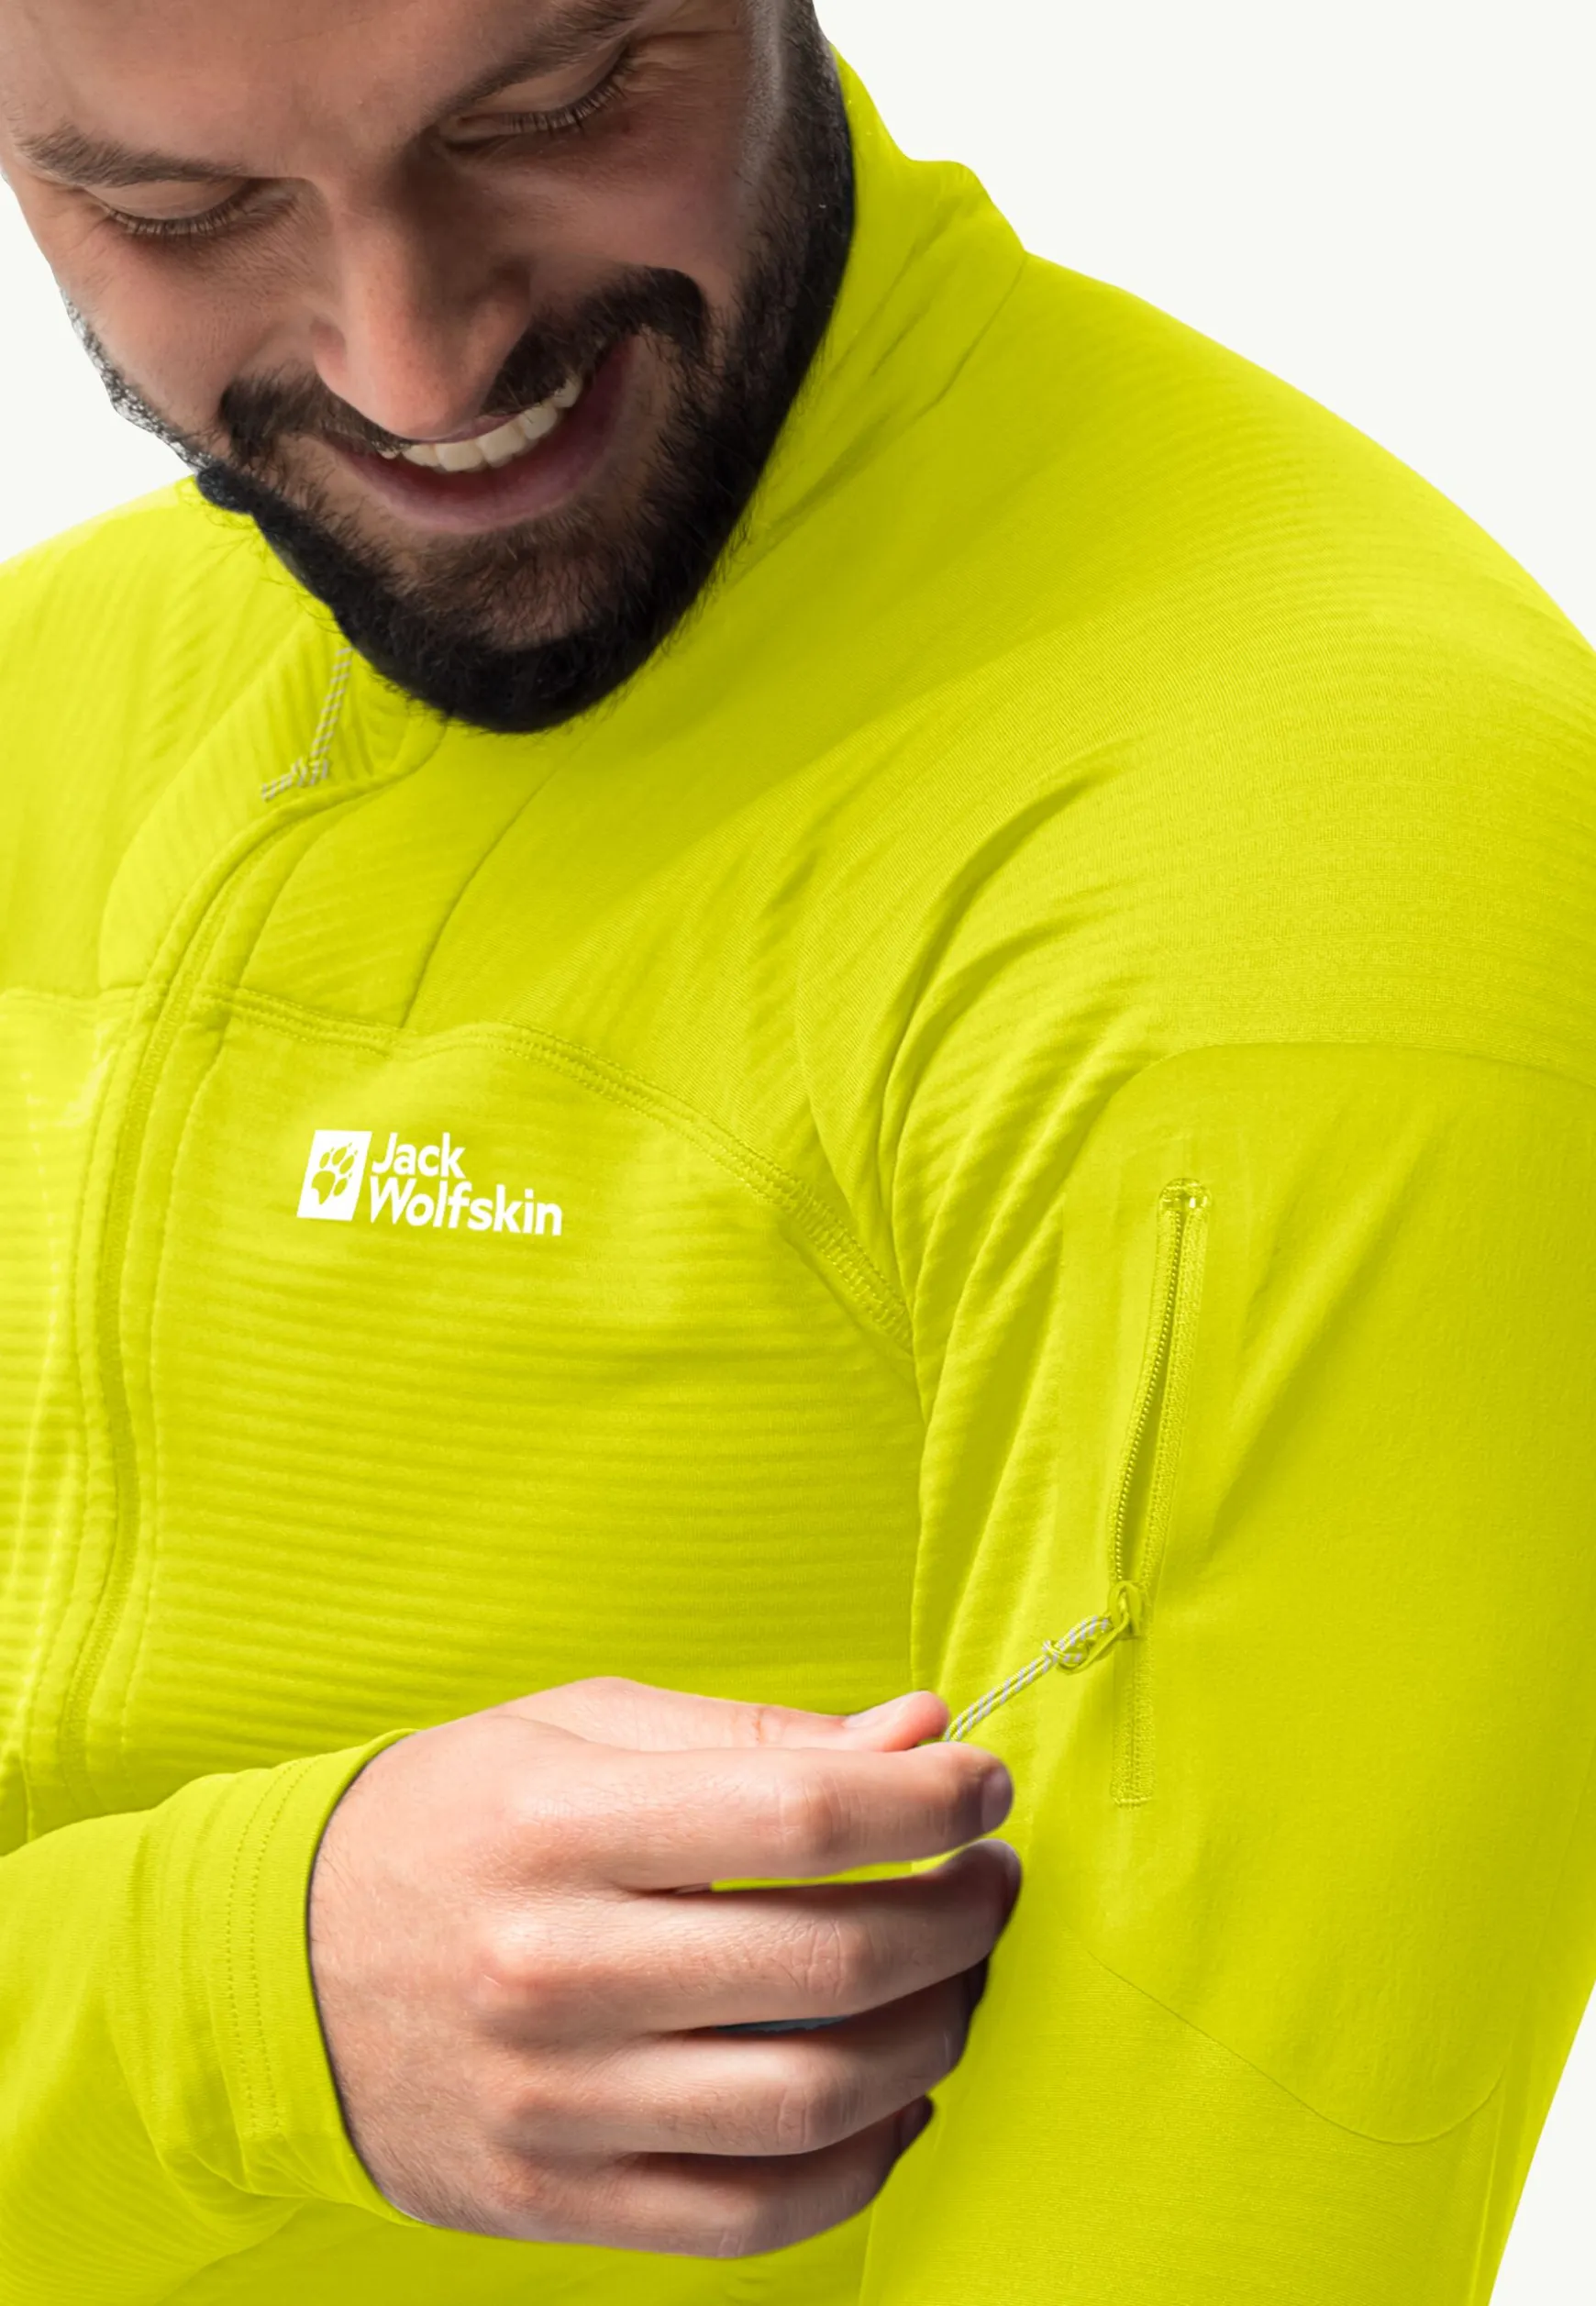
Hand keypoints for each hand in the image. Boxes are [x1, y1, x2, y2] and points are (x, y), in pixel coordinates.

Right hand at [308, 1677, 1016, 2256]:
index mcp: (561, 1825)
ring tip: (954, 1980)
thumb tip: (922, 1736)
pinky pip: (756, 2212)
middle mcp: (555, 1969)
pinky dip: (863, 2162)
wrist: (271, 1968)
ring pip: (815, 2098)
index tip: (982, 1787)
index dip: (931, 1800)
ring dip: (934, 2036)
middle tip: (989, 1880)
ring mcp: (555, 2103)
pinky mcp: (556, 2202)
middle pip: (830, 1961)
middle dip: (958, 1917)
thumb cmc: (452, 1819)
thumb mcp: (580, 1727)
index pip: (800, 1815)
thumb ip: (756, 1737)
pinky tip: (894, 2094)